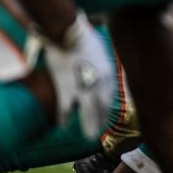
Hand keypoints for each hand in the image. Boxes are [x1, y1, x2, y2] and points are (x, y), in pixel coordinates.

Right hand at [43, 13, 114, 138]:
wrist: (70, 34)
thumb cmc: (83, 38)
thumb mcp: (99, 52)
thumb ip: (99, 64)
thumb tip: (99, 67)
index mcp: (107, 75)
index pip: (109, 98)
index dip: (106, 110)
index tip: (106, 119)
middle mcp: (98, 84)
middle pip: (101, 109)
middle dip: (101, 123)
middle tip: (99, 135)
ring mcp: (83, 88)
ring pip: (87, 113)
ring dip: (88, 126)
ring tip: (89, 138)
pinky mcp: (66, 87)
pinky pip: (65, 107)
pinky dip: (64, 117)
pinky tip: (63, 125)